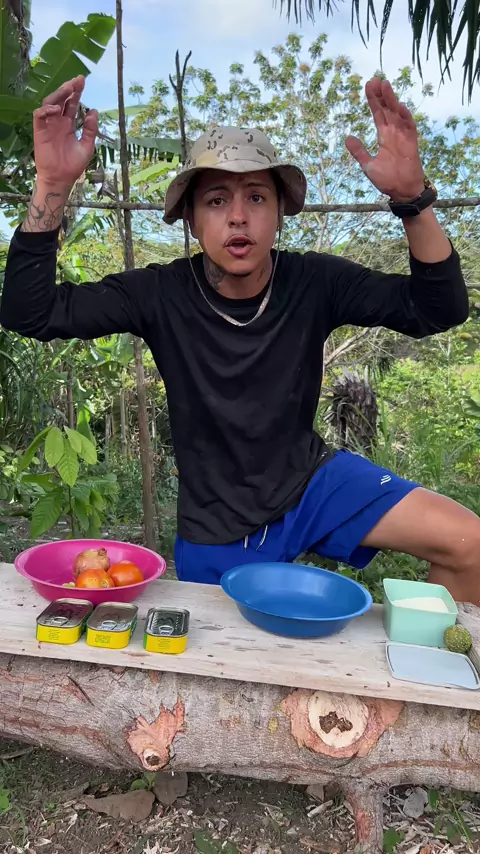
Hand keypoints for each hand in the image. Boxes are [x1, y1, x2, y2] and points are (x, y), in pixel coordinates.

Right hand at [33, 76, 97, 189]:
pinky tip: (56, 109)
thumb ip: (90, 129)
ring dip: (58, 95)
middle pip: (61, 100)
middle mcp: (58, 122)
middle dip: (68, 89)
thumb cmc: (73, 165)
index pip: (71, 104)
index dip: (76, 92)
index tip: (82, 81)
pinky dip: (46, 110)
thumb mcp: (87, 146)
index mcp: (68, 124)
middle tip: (76, 81)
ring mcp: (48, 126)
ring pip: (49, 103)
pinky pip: (39, 116)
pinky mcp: (40, 131)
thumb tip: (94, 111)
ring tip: (68, 89)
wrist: (62, 179)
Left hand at [345, 78, 424, 201]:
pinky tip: (399, 107)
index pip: (378, 113)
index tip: (368, 86)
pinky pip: (409, 128)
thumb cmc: (387, 179)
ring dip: (392, 100)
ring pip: (397, 114)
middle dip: (381, 95)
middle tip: (374, 80)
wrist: (402, 191)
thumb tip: (348, 138)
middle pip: (387, 109)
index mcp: (384, 136)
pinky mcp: (412, 143)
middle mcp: (394, 133)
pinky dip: (405, 118)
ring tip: (385, 86)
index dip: (373, 100)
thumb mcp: (368, 165)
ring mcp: (403, 136)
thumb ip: (359, 151)